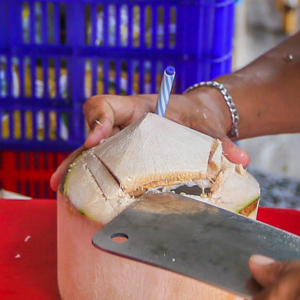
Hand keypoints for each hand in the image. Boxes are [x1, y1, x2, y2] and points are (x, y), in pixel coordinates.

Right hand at [48, 89, 250, 189]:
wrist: (197, 118)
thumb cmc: (198, 119)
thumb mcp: (209, 128)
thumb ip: (222, 142)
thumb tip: (242, 158)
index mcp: (138, 107)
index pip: (107, 105)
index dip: (98, 120)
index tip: (96, 139)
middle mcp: (121, 123)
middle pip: (91, 132)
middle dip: (77, 154)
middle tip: (63, 176)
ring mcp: (117, 140)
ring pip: (89, 152)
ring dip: (73, 169)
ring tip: (58, 188)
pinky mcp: (119, 156)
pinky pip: (98, 164)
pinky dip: (86, 177)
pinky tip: (74, 195)